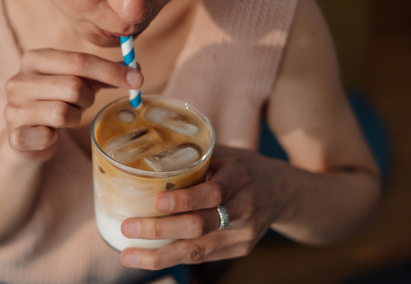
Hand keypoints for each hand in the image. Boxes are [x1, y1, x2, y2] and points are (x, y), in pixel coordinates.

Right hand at [4, 48, 141, 160]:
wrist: (26, 137)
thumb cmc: (56, 101)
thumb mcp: (79, 82)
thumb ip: (104, 73)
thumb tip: (136, 67)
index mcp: (34, 59)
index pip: (78, 60)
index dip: (111, 71)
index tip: (137, 79)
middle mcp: (18, 80)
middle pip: (73, 86)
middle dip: (87, 99)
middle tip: (83, 103)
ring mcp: (12, 108)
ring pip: (62, 113)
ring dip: (73, 118)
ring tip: (65, 117)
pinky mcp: (14, 136)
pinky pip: (48, 136)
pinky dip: (55, 138)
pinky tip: (50, 134)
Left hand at [118, 145, 290, 269]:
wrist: (282, 191)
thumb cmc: (242, 166)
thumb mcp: (225, 153)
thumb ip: (193, 155)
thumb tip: (143, 151)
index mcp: (241, 176)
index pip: (214, 192)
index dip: (185, 199)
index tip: (156, 200)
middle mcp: (244, 207)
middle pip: (200, 225)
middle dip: (160, 229)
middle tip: (128, 227)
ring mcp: (243, 233)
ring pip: (198, 249)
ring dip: (159, 255)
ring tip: (128, 254)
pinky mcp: (239, 249)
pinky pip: (202, 256)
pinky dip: (172, 257)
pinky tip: (148, 256)